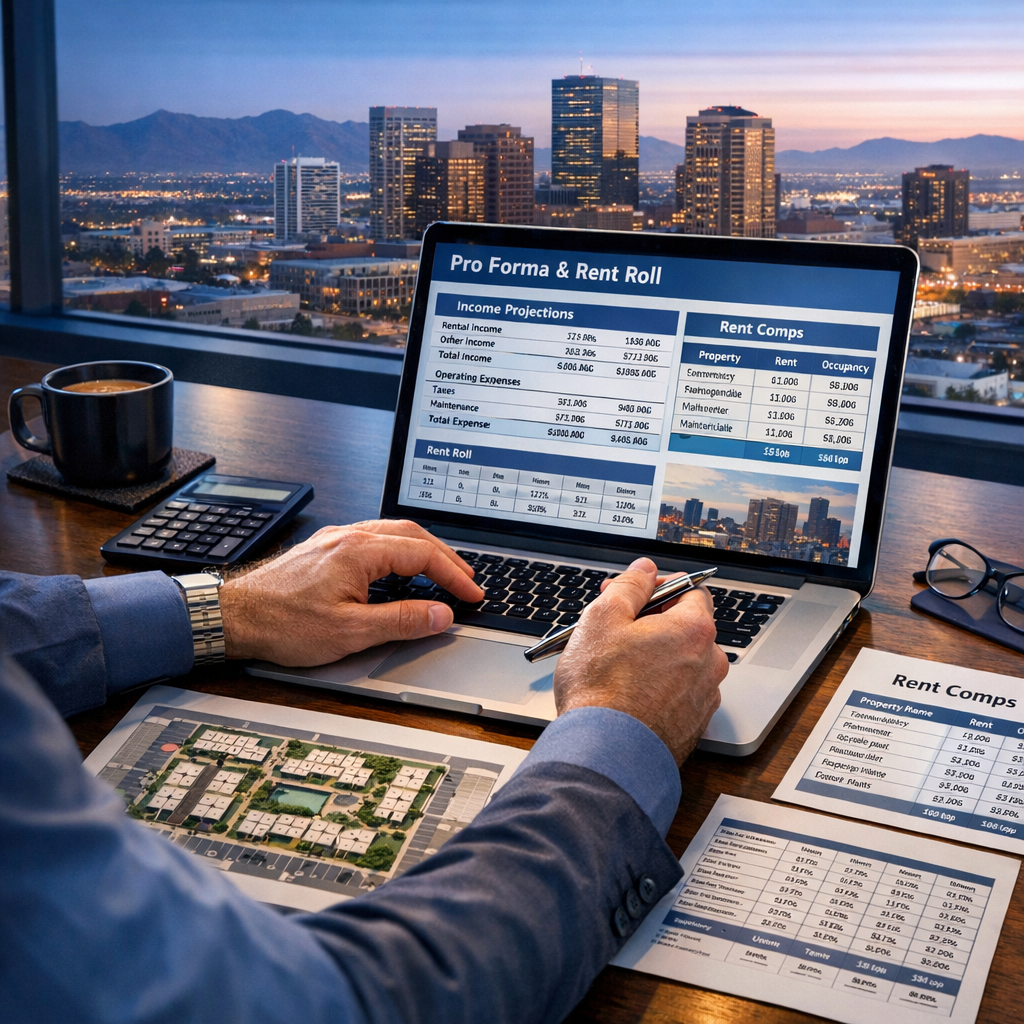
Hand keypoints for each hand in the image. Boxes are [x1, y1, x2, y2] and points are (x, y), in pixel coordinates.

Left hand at [218, 520, 483, 664]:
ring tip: (441, 572)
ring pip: (393, 533)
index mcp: (360, 551)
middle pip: (412, 535)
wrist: (234, 616)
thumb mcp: (350, 631)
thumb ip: (401, 621)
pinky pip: (374, 539)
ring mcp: (336, 540)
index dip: (454, 574)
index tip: (472, 593)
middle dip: (445, 556)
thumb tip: (440, 614)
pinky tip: (400, 569)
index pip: (423, 555)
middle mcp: (349, 537)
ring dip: (423, 551)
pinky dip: (399, 551)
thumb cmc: (282, 623)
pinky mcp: (325, 550)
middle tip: (466, 579)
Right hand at [553, 558, 728, 764]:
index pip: (692, 590)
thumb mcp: (603, 617)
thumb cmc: (601, 688)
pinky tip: (627, 693)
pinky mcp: (692, 726)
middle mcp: (709, 663)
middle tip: (617, 625)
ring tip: (616, 663)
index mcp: (694, 630)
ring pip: (682, 662)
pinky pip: (678, 693)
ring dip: (656, 655)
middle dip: (653, 621)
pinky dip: (658, 687)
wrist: (605, 753)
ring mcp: (703, 698)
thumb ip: (629, 585)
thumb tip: (644, 570)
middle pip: (687, 627)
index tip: (636, 593)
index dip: (660, 587)